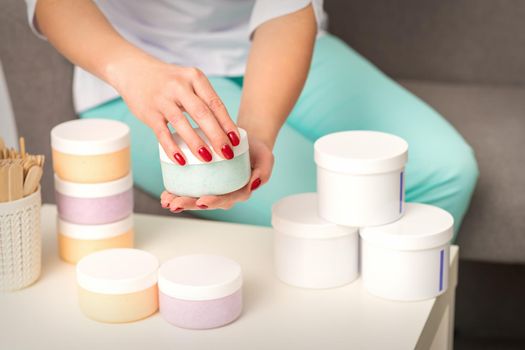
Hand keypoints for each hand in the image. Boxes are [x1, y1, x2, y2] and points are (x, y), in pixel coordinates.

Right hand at [109, 58, 239, 164]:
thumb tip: (224, 131)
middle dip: (217, 136)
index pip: (215, 103)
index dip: (227, 123)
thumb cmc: (168, 81)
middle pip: (202, 113)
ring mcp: (162, 99)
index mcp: (195, 78)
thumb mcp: (188, 82)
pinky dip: (172, 148)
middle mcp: (179, 86)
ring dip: (196, 143)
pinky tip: (181, 161)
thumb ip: (203, 101)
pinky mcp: (149, 112)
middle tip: (227, 154)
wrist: (133, 69)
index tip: (236, 141)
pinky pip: (162, 133)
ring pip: (182, 123)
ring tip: (208, 159)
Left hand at [160, 136, 273, 210]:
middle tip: (174, 203)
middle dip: (188, 204)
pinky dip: (177, 190)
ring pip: (195, 198)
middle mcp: (224, 193)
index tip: (201, 201)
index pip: (225, 200)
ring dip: (179, 201)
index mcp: (238, 192)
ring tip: (166, 200)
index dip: (213, 201)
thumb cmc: (257, 151)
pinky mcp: (203, 180)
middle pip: (205, 202)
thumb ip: (263, 172)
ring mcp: (213, 188)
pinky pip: (190, 188)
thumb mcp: (266, 159)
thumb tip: (254, 184)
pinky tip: (166, 192)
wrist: (247, 141)